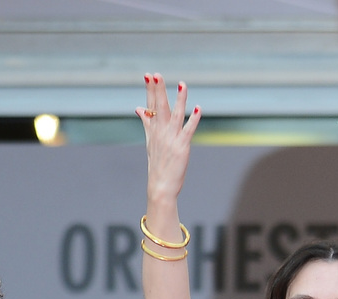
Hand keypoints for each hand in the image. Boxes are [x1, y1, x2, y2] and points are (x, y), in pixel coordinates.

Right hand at [138, 73, 199, 203]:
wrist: (160, 186)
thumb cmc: (157, 164)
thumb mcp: (149, 140)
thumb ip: (146, 123)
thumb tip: (138, 108)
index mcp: (153, 130)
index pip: (151, 106)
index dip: (150, 90)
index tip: (148, 75)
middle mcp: (160, 132)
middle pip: (159, 107)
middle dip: (158, 90)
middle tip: (156, 74)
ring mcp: (171, 139)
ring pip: (175, 115)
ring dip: (179, 99)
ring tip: (182, 84)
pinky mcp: (182, 147)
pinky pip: (188, 130)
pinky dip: (193, 119)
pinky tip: (198, 108)